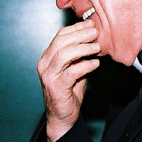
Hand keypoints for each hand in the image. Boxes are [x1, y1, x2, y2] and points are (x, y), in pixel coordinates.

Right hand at [37, 20, 100, 141]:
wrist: (62, 116)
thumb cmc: (68, 92)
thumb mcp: (74, 68)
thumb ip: (80, 55)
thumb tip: (94, 38)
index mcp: (48, 57)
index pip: (60, 36)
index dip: (76, 28)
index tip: (91, 24)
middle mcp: (45, 64)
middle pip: (61, 42)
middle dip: (80, 34)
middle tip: (95, 32)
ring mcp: (48, 75)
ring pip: (64, 54)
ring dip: (82, 48)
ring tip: (97, 48)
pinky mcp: (56, 87)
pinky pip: (71, 72)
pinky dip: (85, 66)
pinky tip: (95, 64)